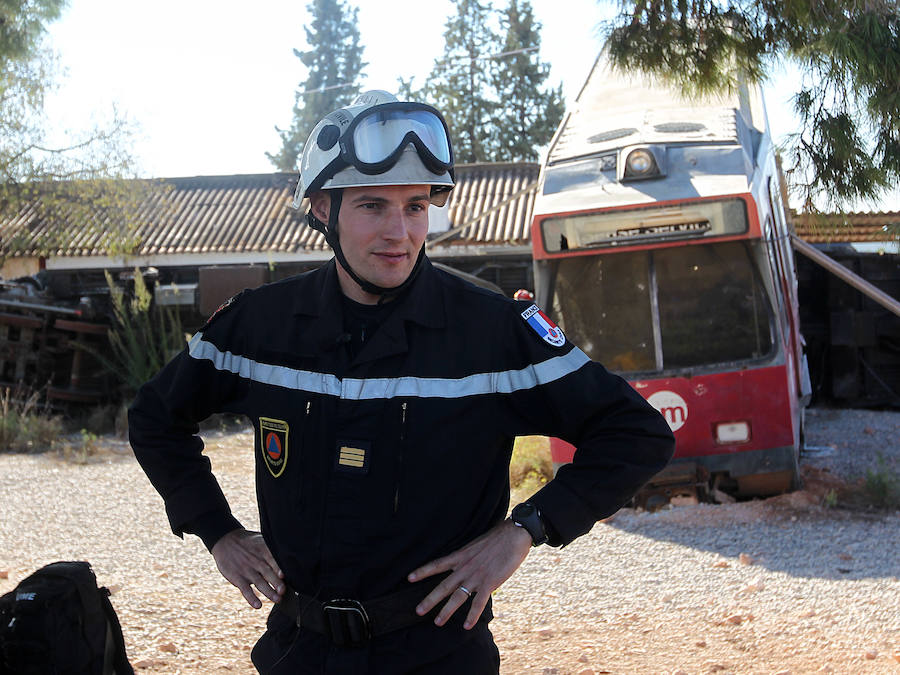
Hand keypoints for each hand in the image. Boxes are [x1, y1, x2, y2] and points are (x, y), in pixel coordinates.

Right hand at [211, 528, 284, 608]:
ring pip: (259, 582)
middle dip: (276, 582)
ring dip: (268, 592)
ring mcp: (246, 570)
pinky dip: (251, 598)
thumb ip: (272, 549)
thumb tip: (289, 560)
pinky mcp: (237, 577)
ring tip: (277, 600)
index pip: (273, 559)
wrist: (225, 540)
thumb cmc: (248, 542)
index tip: (284, 575)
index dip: (278, 567)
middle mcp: (256, 561)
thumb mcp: (260, 539)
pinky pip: (245, 589)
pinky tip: (258, 605)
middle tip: (283, 591)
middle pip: (267, 572)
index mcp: (263, 550)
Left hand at [407, 519, 531, 629]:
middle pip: (443, 586)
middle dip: (430, 600)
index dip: (423, 571)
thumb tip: (463, 563)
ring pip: (457, 597)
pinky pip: (478, 603)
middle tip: (418, 611)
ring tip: (437, 622)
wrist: (514, 534)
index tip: (410, 578)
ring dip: (446, 611)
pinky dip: (472, 616)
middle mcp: (465, 567)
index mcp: (461, 556)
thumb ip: (468, 556)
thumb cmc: (497, 537)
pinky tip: (466, 626)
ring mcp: (476, 576)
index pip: (437, 564)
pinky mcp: (490, 583)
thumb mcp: (476, 545)